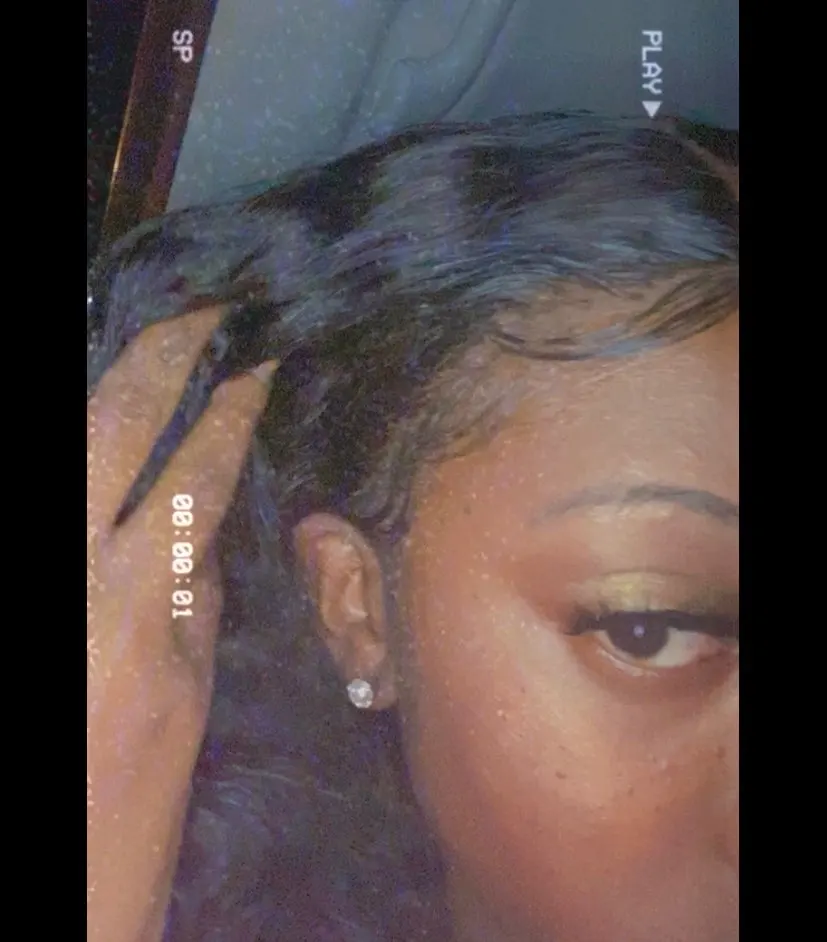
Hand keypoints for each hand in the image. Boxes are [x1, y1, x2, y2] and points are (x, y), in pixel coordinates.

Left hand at [87, 306, 275, 941]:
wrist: (57, 873)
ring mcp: (44, 574)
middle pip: (113, 425)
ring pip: (72, 446)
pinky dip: (90, 453)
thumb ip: (190, 600)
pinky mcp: (36, 585)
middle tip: (202, 308)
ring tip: (151, 342)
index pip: (197, 472)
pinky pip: (64, 493)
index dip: (231, 406)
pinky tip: (106, 425)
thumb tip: (198, 524)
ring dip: (108, 385)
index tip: (257, 356)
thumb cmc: (124, 811)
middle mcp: (74, 574)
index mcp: (138, 611)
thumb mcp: (182, 702)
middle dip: (161, 353)